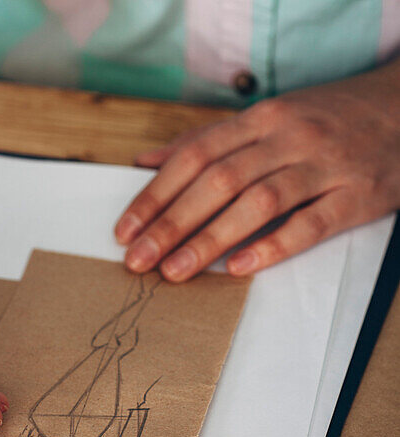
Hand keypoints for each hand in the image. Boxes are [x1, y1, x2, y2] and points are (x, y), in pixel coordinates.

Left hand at [115, 60, 399, 280]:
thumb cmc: (327, 119)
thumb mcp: (267, 117)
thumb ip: (207, 140)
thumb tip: (147, 162)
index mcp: (262, 118)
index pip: (195, 156)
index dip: (155, 195)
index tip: (125, 230)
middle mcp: (289, 138)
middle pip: (219, 181)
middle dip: (171, 223)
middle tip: (138, 261)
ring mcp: (325, 166)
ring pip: (258, 203)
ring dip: (210, 239)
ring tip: (174, 272)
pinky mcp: (357, 196)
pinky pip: (310, 224)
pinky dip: (273, 247)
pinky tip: (239, 267)